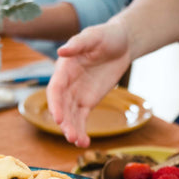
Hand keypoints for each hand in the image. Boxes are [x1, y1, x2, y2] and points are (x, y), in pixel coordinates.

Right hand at [46, 18, 130, 146]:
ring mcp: (76, 95)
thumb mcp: (94, 36)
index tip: (58, 118)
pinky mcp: (86, 103)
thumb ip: (78, 44)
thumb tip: (61, 51)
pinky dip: (81, 131)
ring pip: (70, 116)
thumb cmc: (106, 36)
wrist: (122, 43)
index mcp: (64, 69)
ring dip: (72, 130)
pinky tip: (84, 143)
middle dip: (65, 123)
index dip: (55, 105)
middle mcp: (66, 85)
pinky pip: (81, 119)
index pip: (55, 90)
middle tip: (70, 136)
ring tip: (78, 142)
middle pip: (62, 107)